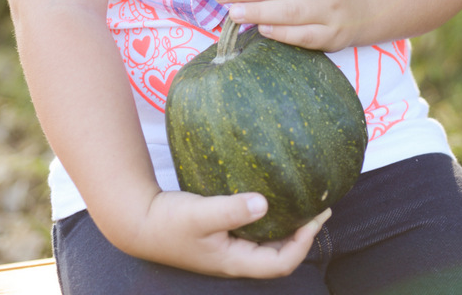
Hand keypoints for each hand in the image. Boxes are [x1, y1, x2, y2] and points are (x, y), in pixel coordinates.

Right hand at [126, 189, 329, 276]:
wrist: (140, 222)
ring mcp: (229, 248)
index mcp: (235, 261)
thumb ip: (232, 210)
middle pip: (280, 256)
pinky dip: (270, 218)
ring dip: (289, 227)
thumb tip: (266, 202)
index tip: (317, 217)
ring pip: (269, 243)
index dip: (304, 243)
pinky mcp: (222, 234)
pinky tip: (273, 198)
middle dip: (304, 234)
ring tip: (304, 203)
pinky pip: (255, 231)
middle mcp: (236, 259)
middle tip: (321, 207)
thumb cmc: (169, 222)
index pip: (281, 263)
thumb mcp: (200, 214)